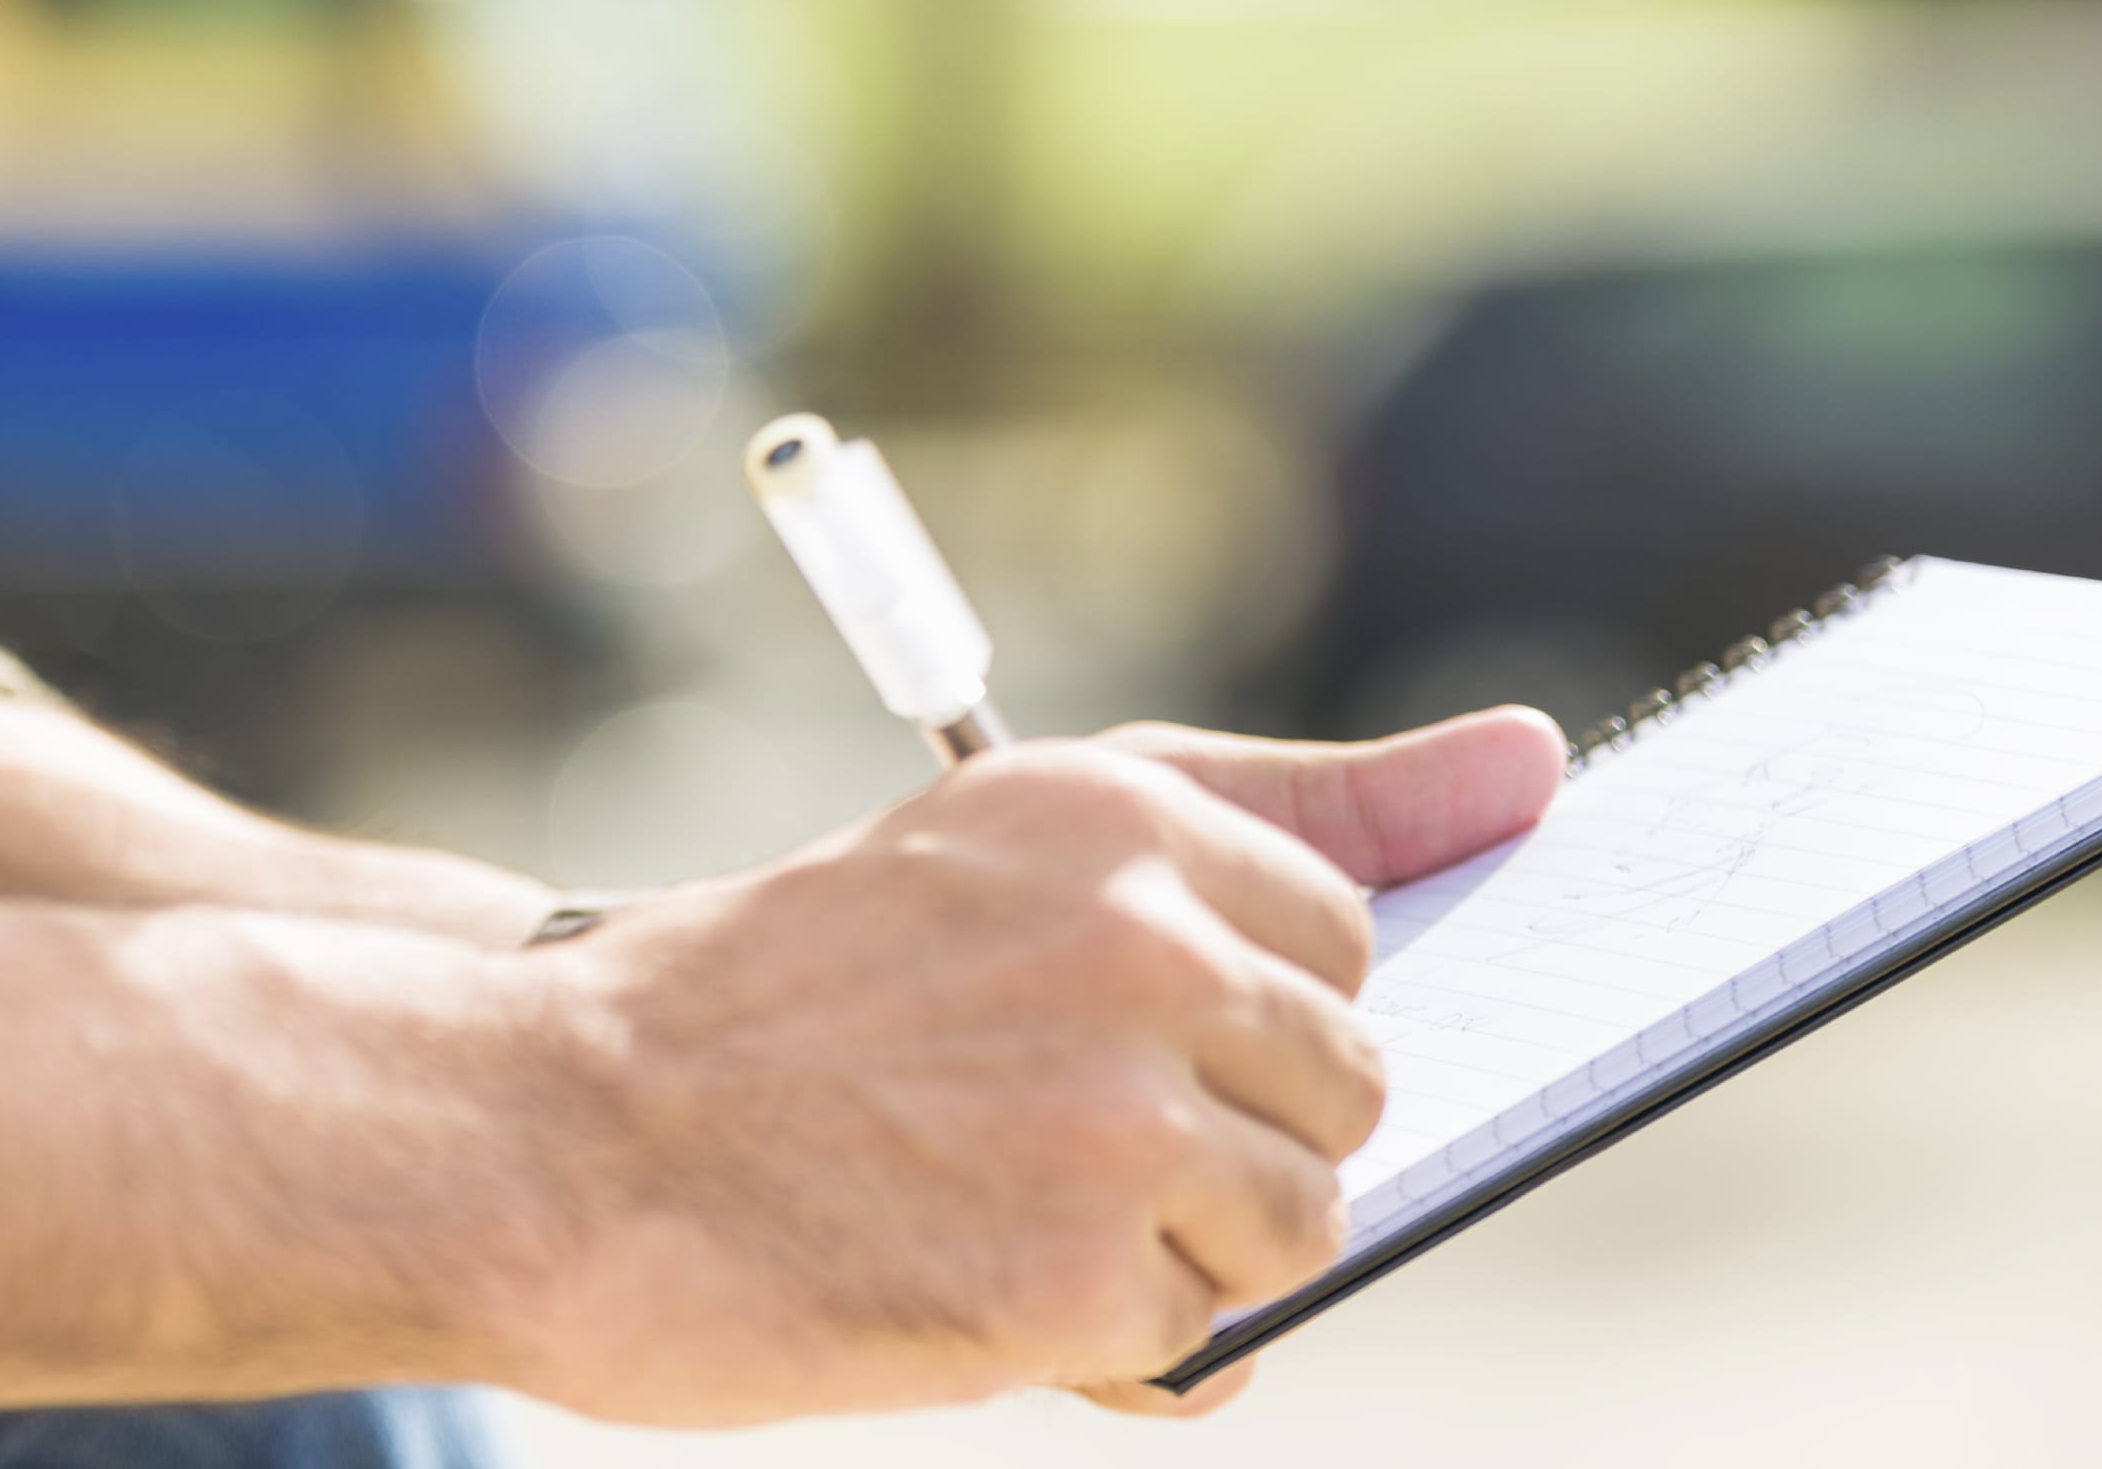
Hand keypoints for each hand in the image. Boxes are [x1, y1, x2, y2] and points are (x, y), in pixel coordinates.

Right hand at [493, 706, 1560, 1426]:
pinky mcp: (1083, 1271)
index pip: (1346, 933)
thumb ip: (1281, 811)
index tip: (1130, 1034)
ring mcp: (1119, 1111)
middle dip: (1226, 1137)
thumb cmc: (780, 994)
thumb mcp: (1009, 844)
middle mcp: (1145, 940)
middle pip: (1352, 1085)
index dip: (1241, 1013)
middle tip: (1033, 1131)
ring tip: (994, 1204)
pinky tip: (967, 1283)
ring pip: (1301, 1223)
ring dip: (1174, 1248)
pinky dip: (1103, 1340)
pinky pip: (1203, 1337)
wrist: (558, 1128)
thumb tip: (1543, 760)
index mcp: (1123, 812)